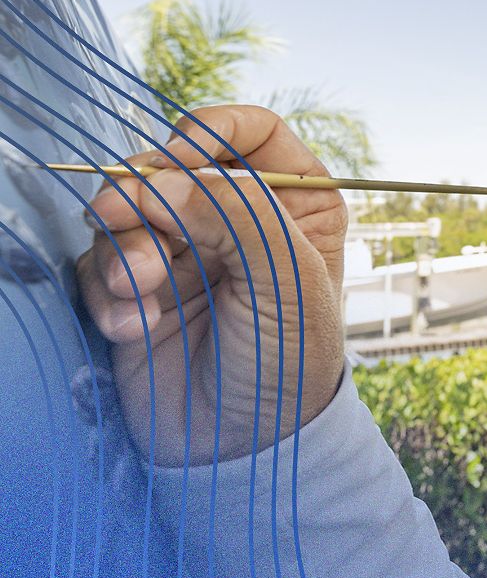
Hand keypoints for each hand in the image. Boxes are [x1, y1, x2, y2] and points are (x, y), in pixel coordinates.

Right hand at [77, 105, 347, 466]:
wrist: (244, 446)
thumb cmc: (289, 362)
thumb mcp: (288, 281)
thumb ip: (238, 215)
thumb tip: (166, 177)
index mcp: (296, 203)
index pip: (251, 131)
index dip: (209, 133)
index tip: (178, 160)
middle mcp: (238, 218)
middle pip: (173, 164)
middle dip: (147, 195)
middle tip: (130, 226)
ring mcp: (185, 250)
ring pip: (127, 208)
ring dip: (124, 248)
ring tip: (140, 292)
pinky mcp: (138, 288)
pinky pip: (99, 261)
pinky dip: (107, 291)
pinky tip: (134, 328)